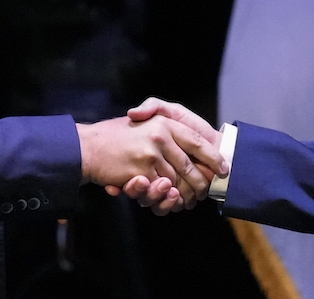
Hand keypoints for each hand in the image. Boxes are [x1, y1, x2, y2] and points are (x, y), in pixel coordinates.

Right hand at [78, 112, 225, 213]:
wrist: (89, 146)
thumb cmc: (117, 133)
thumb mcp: (145, 117)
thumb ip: (163, 115)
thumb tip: (191, 133)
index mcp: (165, 122)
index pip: (197, 141)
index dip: (213, 157)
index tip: (224, 169)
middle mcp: (161, 137)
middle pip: (190, 166)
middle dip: (201, 182)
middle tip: (206, 191)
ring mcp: (150, 155)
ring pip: (177, 181)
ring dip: (185, 193)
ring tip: (190, 199)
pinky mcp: (140, 173)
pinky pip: (160, 190)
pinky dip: (167, 198)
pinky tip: (173, 199)